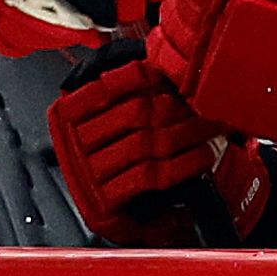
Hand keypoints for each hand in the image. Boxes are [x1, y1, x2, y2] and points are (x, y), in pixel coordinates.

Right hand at [48, 39, 276, 246]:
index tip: (168, 74)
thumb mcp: (117, 120)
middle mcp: (71, 145)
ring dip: (187, 133)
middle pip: (133, 114)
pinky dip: (181, 164)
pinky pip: (149, 175)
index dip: (141, 77)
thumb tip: (158, 57)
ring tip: (210, 128)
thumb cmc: (125, 161)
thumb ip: (127, 90)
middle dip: (176, 106)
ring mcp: (85, 175)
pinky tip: (200, 157)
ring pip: (146, 143)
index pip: (105, 88)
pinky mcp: (104, 203)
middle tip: (203, 103)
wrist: (127, 217)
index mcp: (66, 116)